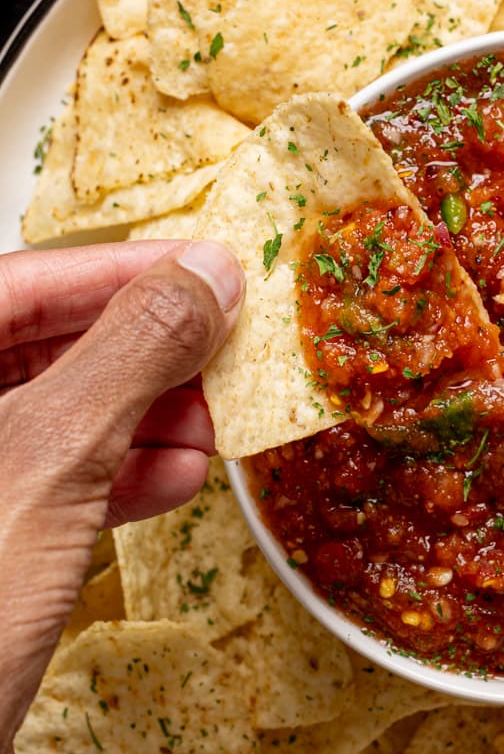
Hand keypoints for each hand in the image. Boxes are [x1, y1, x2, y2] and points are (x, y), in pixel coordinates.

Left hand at [0, 239, 243, 753]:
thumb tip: (203, 275)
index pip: (28, 279)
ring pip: (62, 417)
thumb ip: (130, 353)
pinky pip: (60, 485)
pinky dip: (124, 478)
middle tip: (224, 352)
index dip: (128, 270)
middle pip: (49, 345)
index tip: (213, 268)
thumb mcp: (53, 456)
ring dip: (148, 417)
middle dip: (146, 351)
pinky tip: (178, 481)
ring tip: (213, 424)